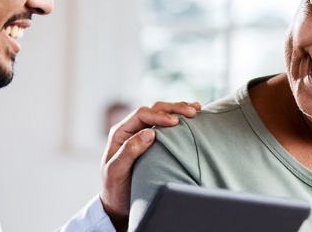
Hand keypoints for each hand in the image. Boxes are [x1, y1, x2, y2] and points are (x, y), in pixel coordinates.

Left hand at [99, 101, 200, 230]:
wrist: (117, 202)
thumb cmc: (114, 188)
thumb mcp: (117, 170)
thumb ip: (130, 151)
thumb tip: (149, 133)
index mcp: (120, 132)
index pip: (141, 114)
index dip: (159, 115)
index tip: (175, 122)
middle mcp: (131, 129)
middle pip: (154, 109)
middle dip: (173, 108)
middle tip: (192, 112)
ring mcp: (142, 134)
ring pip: (162, 114)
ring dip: (178, 110)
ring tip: (196, 109)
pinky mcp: (153, 141)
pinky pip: (166, 126)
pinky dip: (179, 119)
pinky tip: (193, 119)